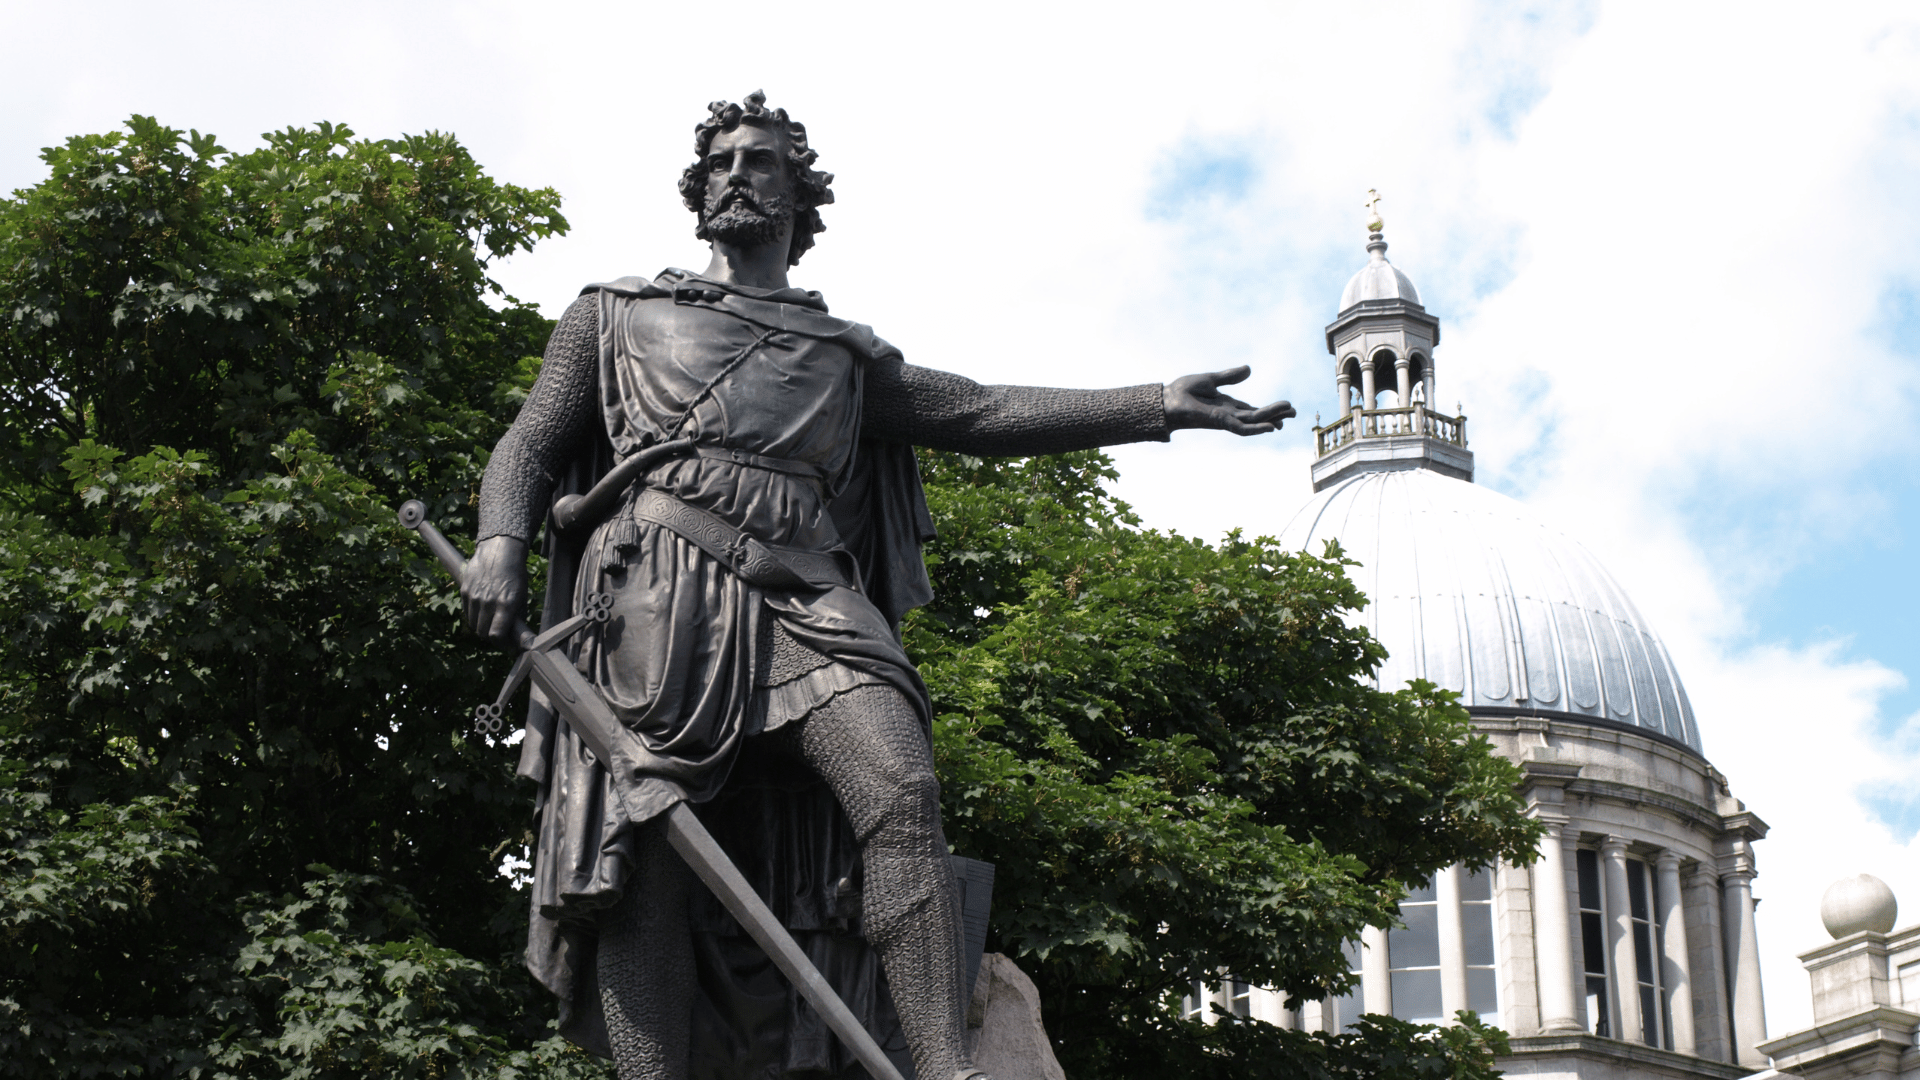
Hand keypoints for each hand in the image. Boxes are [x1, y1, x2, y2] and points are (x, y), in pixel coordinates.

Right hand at [462, 535, 529, 643]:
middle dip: (491, 637)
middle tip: (498, 634)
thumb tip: (516, 637)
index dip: (501, 643)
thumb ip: (516, 617)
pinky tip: (482, 613)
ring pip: (474, 625)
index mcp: (506, 604)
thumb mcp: (521, 596)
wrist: (499, 551)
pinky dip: (473, 617)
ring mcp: (474, 597)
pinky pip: (467, 613)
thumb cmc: (515, 575)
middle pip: (483, 632)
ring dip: (481, 628)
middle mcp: (488, 602)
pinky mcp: (464, 591)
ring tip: (490, 623)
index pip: (496, 635)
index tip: (506, 644)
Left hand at [1164, 366, 1296, 434]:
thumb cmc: (1183, 392)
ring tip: (1288, 415)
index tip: (1287, 407)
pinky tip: (1270, 428)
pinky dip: (1256, 429)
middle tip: (1294, 412)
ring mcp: (1225, 419)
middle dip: (1276, 414)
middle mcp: (1229, 414)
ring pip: (1254, 421)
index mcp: (1228, 405)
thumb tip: (1249, 369)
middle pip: (1257, 416)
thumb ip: (1230, 376)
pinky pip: (1241, 428)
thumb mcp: (1211, 379)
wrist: (1166, 400)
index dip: (1270, 410)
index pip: (1253, 409)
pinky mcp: (1220, 422)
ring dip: (1271, 418)